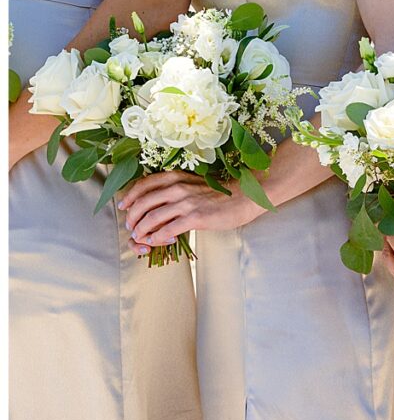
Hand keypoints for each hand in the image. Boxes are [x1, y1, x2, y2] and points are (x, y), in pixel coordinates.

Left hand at [120, 170, 263, 253]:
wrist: (244, 197)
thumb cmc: (220, 194)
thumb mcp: (193, 184)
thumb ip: (175, 190)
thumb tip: (157, 204)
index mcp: (175, 177)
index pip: (143, 185)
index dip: (130, 197)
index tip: (125, 207)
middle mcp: (177, 187)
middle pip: (143, 203)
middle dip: (133, 218)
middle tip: (132, 228)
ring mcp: (186, 203)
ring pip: (152, 218)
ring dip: (142, 231)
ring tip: (140, 237)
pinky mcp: (195, 218)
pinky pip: (168, 230)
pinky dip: (157, 238)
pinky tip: (155, 242)